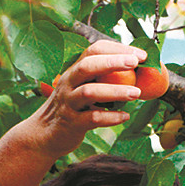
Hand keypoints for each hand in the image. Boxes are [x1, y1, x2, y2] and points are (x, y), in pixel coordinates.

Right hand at [0, 40, 147, 185]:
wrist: (44, 135)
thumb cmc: (71, 108)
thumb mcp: (81, 88)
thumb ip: (102, 79)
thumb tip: (140, 71)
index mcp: (74, 71)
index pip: (93, 50)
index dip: (118, 49)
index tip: (141, 55)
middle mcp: (68, 84)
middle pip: (87, 66)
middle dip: (113, 62)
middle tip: (136, 63)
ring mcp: (68, 104)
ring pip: (89, 92)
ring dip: (115, 91)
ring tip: (136, 93)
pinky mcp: (71, 124)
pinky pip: (92, 118)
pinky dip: (111, 117)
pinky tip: (124, 116)